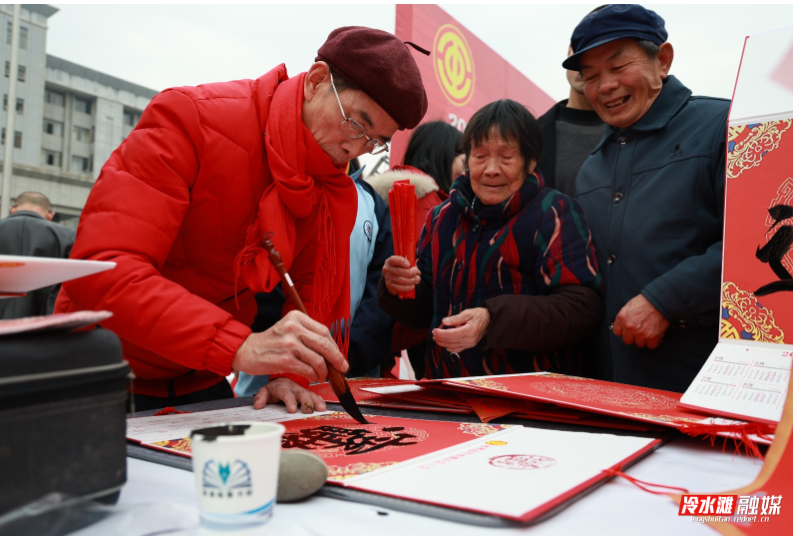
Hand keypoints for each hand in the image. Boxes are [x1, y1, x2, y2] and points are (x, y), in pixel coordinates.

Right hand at [232, 311, 348, 382]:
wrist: (246, 350)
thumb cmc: (271, 342)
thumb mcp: (289, 329)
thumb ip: (308, 335)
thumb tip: (332, 351)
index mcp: (296, 317)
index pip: (324, 332)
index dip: (335, 347)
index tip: (340, 357)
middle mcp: (293, 327)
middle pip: (325, 344)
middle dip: (337, 359)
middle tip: (342, 368)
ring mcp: (289, 343)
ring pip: (318, 360)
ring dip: (324, 371)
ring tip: (322, 376)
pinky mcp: (284, 360)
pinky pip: (308, 370)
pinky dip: (313, 376)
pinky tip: (312, 378)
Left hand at [253, 377, 326, 412]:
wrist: (282, 381)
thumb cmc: (274, 389)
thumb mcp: (264, 392)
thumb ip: (260, 398)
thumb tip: (258, 405)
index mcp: (282, 387)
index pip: (285, 393)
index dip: (290, 401)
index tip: (292, 410)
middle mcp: (294, 387)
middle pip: (301, 393)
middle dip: (306, 401)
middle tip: (309, 410)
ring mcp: (302, 390)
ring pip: (310, 394)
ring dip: (315, 401)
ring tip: (320, 409)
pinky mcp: (308, 393)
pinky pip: (316, 395)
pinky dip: (320, 400)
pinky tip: (324, 407)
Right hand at [383, 255, 420, 295]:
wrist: (394, 278)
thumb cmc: (402, 268)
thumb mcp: (405, 262)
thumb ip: (410, 262)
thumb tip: (417, 264)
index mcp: (390, 261)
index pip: (393, 260)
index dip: (401, 261)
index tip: (409, 264)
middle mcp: (387, 269)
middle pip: (399, 271)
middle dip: (411, 272)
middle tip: (418, 273)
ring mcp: (388, 278)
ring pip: (400, 280)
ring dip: (411, 280)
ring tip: (417, 279)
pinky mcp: (390, 287)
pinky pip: (399, 288)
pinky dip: (407, 287)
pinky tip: (412, 286)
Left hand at [432, 308, 489, 352]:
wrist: (491, 321)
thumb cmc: (479, 315)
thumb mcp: (468, 313)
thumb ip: (455, 318)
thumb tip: (444, 321)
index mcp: (469, 330)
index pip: (451, 334)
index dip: (441, 333)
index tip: (434, 330)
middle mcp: (469, 339)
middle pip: (450, 341)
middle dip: (440, 338)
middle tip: (433, 333)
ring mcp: (470, 344)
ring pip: (453, 346)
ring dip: (443, 343)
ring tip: (436, 338)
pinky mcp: (470, 345)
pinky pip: (458, 349)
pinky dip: (450, 347)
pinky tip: (445, 344)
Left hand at [612, 294, 669, 348]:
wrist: (660, 300)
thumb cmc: (645, 301)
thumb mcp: (628, 306)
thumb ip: (624, 317)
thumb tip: (622, 325)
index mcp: (622, 318)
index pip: (617, 332)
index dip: (623, 331)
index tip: (628, 330)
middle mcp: (630, 327)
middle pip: (627, 340)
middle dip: (633, 336)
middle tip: (639, 330)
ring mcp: (641, 333)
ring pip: (639, 343)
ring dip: (644, 339)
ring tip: (648, 330)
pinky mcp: (653, 337)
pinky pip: (651, 345)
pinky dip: (654, 342)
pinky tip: (654, 335)